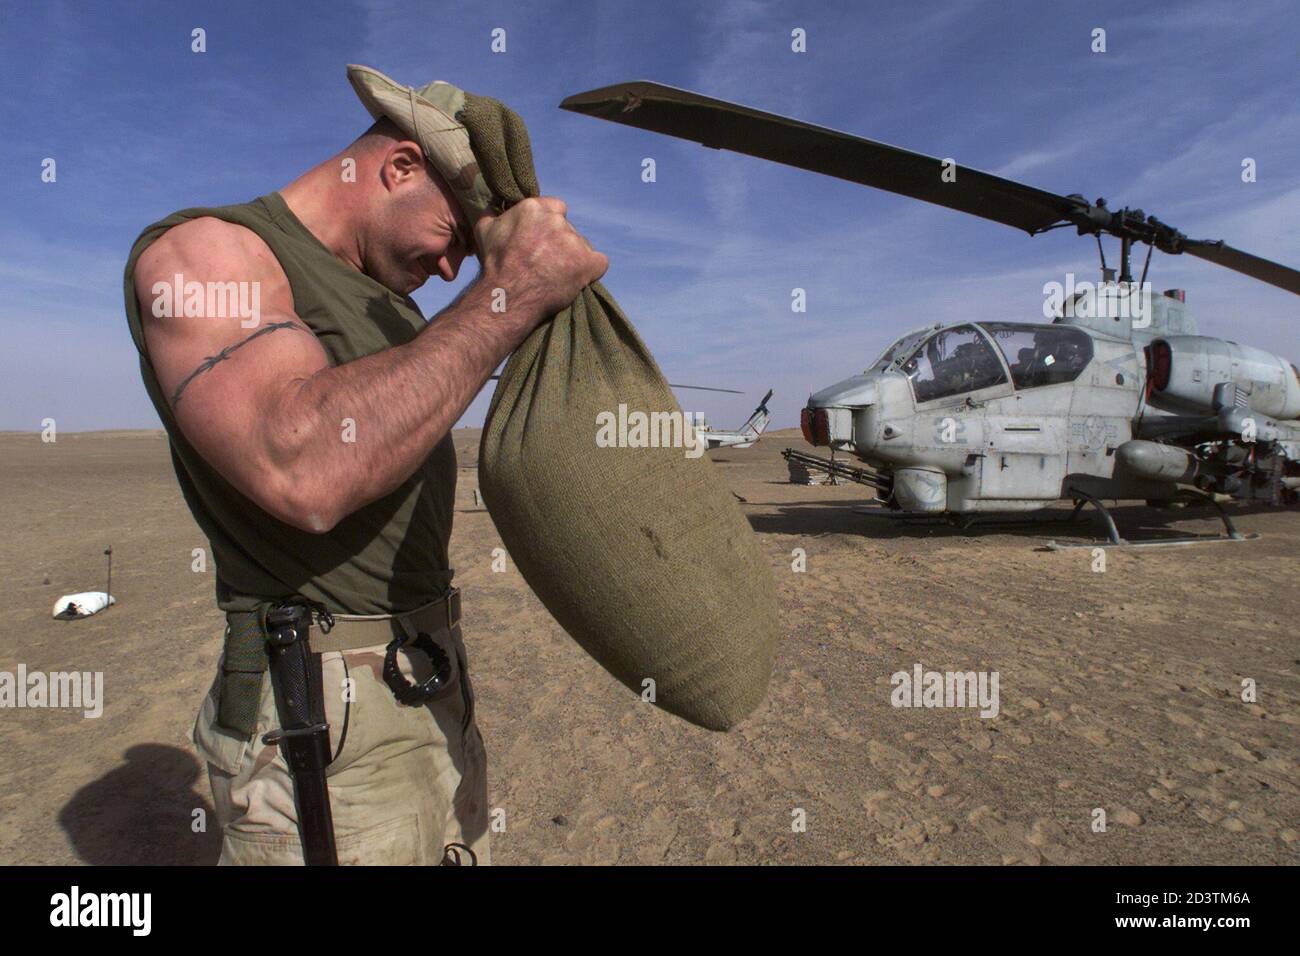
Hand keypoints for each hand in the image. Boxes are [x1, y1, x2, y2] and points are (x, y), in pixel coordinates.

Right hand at [473, 197, 607, 321]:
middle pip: (568, 229)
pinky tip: (578, 279)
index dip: (550, 225)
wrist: (507, 296)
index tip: (542, 240)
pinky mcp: (587, 263)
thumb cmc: (495, 265)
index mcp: (534, 207)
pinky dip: (591, 271)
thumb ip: (494, 213)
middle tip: (547, 262)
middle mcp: (556, 221)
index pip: (556, 208)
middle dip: (560, 243)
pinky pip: (599, 262)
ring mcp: (573, 242)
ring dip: (573, 258)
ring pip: (582, 246)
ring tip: (557, 276)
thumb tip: (495, 206)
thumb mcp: (484, 230)